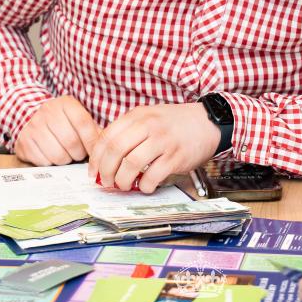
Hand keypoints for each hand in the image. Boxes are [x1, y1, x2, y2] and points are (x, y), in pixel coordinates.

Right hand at [15, 95, 100, 165]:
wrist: (31, 118)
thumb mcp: (77, 119)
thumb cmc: (62, 122)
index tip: (96, 153)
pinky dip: (51, 163)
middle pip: (71, 142)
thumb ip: (93, 130)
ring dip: (65, 159)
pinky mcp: (24, 141)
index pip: (83, 123)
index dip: (92, 141)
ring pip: (58, 154)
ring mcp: (34, 126)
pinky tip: (51, 155)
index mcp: (66, 103)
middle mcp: (48, 111)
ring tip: (65, 153)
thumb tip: (107, 147)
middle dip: (78, 153)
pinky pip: (43, 162)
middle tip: (78, 153)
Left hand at [88, 103, 220, 193]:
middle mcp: (148, 125)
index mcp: (137, 115)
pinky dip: (144, 186)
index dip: (96, 158)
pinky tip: (145, 186)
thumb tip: (105, 158)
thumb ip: (128, 132)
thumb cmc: (174, 123)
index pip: (106, 136)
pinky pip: (153, 175)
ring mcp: (162, 140)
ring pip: (131, 164)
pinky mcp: (175, 156)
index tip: (94, 171)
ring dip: (123, 180)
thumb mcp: (148, 117)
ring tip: (124, 185)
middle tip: (107, 182)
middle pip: (115, 150)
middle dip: (106, 171)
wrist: (207, 122)